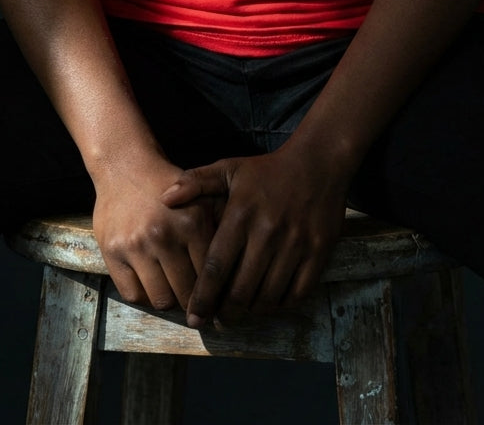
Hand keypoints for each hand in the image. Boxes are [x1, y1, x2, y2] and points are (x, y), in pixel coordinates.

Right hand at [92, 153, 217, 311]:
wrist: (125, 166)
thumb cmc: (168, 186)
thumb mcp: (201, 197)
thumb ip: (220, 228)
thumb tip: (239, 270)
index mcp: (192, 222)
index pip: (211, 276)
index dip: (216, 291)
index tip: (217, 299)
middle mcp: (163, 235)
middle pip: (187, 294)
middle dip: (194, 301)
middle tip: (196, 302)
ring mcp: (136, 245)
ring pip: (161, 300)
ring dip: (169, 300)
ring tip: (173, 291)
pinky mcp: (112, 252)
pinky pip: (133, 295)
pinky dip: (144, 296)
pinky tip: (151, 284)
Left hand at [161, 142, 348, 327]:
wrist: (319, 162)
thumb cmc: (267, 171)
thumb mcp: (230, 168)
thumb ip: (195, 182)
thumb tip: (164, 198)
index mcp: (241, 215)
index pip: (216, 267)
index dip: (203, 298)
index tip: (194, 317)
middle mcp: (267, 233)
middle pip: (240, 290)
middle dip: (225, 313)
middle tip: (217, 320)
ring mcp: (295, 244)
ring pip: (268, 297)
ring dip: (251, 311)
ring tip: (241, 312)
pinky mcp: (318, 252)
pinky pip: (297, 293)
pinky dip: (281, 305)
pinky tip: (269, 301)